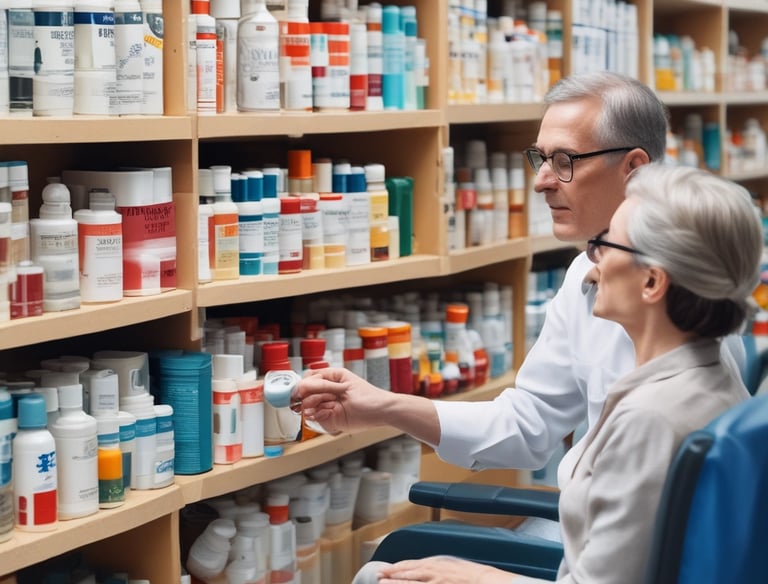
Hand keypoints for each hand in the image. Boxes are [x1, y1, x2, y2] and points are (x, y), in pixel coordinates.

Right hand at [296, 367, 394, 433]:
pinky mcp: (329, 419)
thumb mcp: (345, 384)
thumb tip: (303, 385)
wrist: (381, 413)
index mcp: (331, 379)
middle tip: (322, 397)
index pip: (309, 378)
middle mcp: (327, 392)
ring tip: (329, 405)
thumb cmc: (369, 397)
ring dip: (315, 405)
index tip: (302, 390)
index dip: (304, 384)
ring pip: (307, 406)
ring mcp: (327, 406)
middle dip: (310, 396)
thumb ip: (323, 384)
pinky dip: (317, 415)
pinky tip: (327, 413)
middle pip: (305, 393)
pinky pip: (314, 418)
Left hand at [376, 557, 515, 583]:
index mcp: (435, 563)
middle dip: (392, 575)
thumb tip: (422, 569)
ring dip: (397, 583)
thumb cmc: (470, 573)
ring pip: (411, 583)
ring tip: (383, 583)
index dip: (396, 567)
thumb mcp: (449, 564)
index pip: (410, 565)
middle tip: (378, 576)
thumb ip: (434, 567)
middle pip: (407, 573)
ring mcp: (435, 583)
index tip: (385, 569)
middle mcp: (432, 572)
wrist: (485, 580)